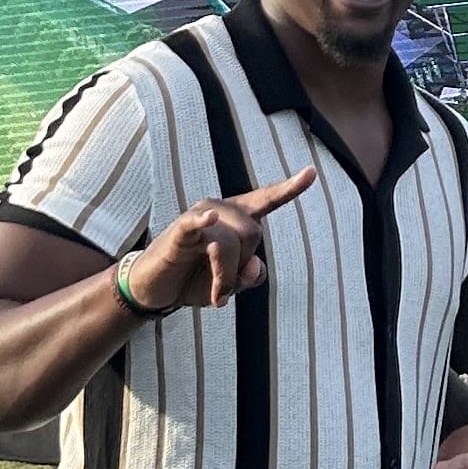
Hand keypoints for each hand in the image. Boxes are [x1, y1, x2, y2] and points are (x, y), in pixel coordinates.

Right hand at [127, 168, 317, 310]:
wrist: (156, 289)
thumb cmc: (195, 278)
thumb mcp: (230, 283)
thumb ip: (251, 276)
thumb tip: (255, 266)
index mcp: (237, 217)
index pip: (266, 200)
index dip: (290, 189)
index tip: (311, 172)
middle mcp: (220, 209)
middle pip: (252, 234)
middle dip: (241, 267)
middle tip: (224, 287)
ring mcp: (199, 217)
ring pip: (230, 244)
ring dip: (224, 278)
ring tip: (215, 296)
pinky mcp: (178, 232)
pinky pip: (196, 225)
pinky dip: (203, 223)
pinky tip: (209, 218)